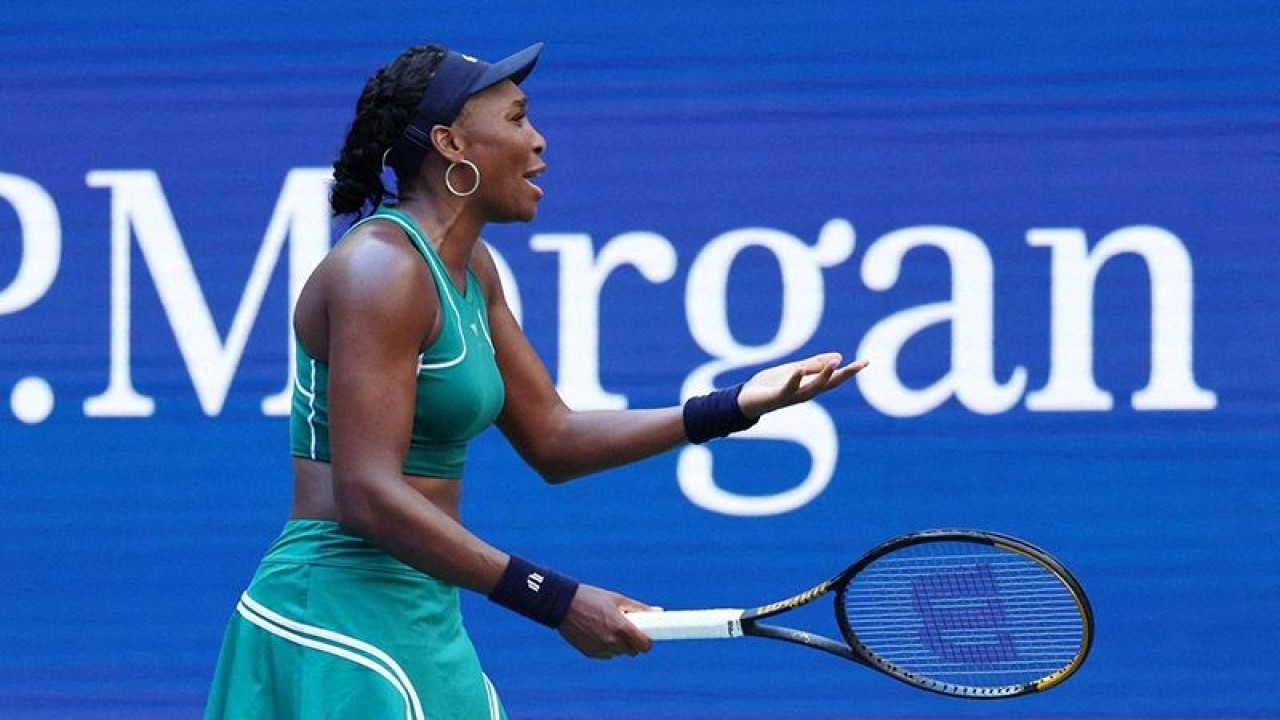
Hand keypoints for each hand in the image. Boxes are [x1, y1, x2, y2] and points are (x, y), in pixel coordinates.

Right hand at [557, 584, 655, 658]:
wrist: (562, 605)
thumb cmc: (591, 598)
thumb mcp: (617, 599)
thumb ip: (638, 609)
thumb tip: (658, 612)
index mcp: (622, 628)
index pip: (645, 646)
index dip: (647, 641)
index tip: (646, 635)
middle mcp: (612, 642)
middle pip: (633, 651)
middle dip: (632, 642)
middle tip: (626, 629)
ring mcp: (601, 649)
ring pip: (619, 653)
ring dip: (618, 644)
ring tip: (608, 626)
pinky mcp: (591, 654)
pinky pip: (606, 654)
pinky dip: (605, 647)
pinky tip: (597, 632)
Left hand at [736, 352, 867, 418]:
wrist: (746, 400)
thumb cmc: (771, 385)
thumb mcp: (795, 370)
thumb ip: (814, 364)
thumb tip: (839, 357)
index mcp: (810, 386)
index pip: (834, 379)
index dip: (850, 371)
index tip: (867, 361)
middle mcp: (804, 394)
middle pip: (829, 385)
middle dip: (845, 375)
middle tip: (860, 364)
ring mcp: (791, 397)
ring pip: (812, 388)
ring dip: (824, 376)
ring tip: (837, 363)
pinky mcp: (776, 397)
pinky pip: (787, 389)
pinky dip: (794, 380)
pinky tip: (799, 370)